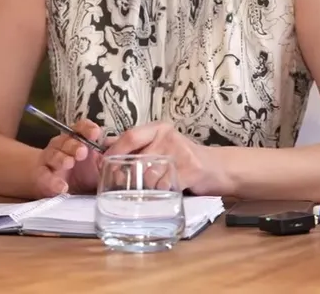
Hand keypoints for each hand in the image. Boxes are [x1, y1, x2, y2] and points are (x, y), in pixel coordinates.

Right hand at [35, 119, 106, 195]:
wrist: (52, 182)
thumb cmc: (80, 173)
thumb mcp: (96, 167)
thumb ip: (107, 164)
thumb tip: (126, 169)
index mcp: (76, 140)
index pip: (80, 128)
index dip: (86, 129)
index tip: (95, 133)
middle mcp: (61, 146)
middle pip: (65, 141)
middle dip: (74, 145)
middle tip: (82, 152)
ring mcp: (49, 160)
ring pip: (53, 154)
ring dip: (61, 158)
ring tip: (69, 163)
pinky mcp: (41, 176)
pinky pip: (44, 176)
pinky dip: (52, 181)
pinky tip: (62, 187)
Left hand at [105, 122, 229, 194]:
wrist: (216, 168)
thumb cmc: (180, 157)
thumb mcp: (157, 144)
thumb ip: (133, 144)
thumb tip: (104, 143)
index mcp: (158, 128)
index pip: (129, 136)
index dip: (114, 151)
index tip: (103, 163)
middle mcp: (168, 137)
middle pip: (137, 159)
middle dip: (127, 174)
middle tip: (122, 182)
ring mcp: (181, 153)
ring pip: (149, 175)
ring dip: (145, 186)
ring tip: (148, 187)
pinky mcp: (191, 170)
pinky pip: (164, 185)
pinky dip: (160, 191)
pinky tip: (163, 191)